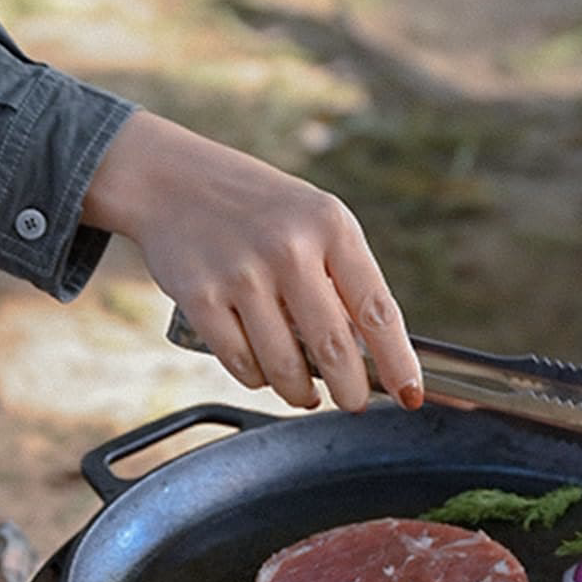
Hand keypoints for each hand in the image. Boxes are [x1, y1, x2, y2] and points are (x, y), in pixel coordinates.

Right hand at [81, 110, 422, 411]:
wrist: (170, 180)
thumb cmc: (257, 210)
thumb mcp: (313, 220)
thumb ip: (344, 277)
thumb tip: (375, 355)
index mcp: (329, 225)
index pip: (378, 310)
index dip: (398, 362)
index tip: (410, 396)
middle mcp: (288, 247)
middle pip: (335, 350)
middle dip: (350, 391)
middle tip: (350, 401)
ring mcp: (242, 273)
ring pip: (286, 368)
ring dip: (299, 394)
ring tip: (303, 393)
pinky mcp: (200, 297)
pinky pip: (241, 365)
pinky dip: (256, 378)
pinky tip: (260, 368)